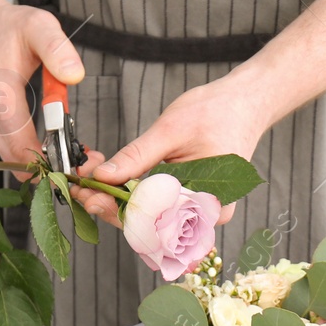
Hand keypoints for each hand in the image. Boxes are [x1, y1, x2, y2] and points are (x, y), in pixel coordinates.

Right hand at [0, 0, 84, 176]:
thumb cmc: (6, 26)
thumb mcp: (38, 26)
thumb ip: (58, 50)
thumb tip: (75, 75)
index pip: (23, 149)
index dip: (54, 162)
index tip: (82, 159)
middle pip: (19, 161)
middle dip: (53, 165)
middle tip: (85, 157)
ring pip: (13, 159)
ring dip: (42, 161)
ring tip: (74, 148)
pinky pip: (7, 150)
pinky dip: (30, 152)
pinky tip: (51, 142)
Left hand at [72, 75, 270, 224]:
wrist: (245, 102)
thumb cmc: (218, 112)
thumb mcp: (171, 130)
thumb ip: (137, 157)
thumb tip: (102, 177)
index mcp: (207, 203)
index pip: (151, 218)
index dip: (113, 208)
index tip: (84, 193)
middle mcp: (203, 216)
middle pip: (146, 223)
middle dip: (109, 202)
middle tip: (79, 181)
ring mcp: (196, 211)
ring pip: (146, 216)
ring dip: (115, 197)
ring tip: (90, 173)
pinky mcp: (186, 202)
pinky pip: (153, 205)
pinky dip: (129, 191)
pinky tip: (109, 175)